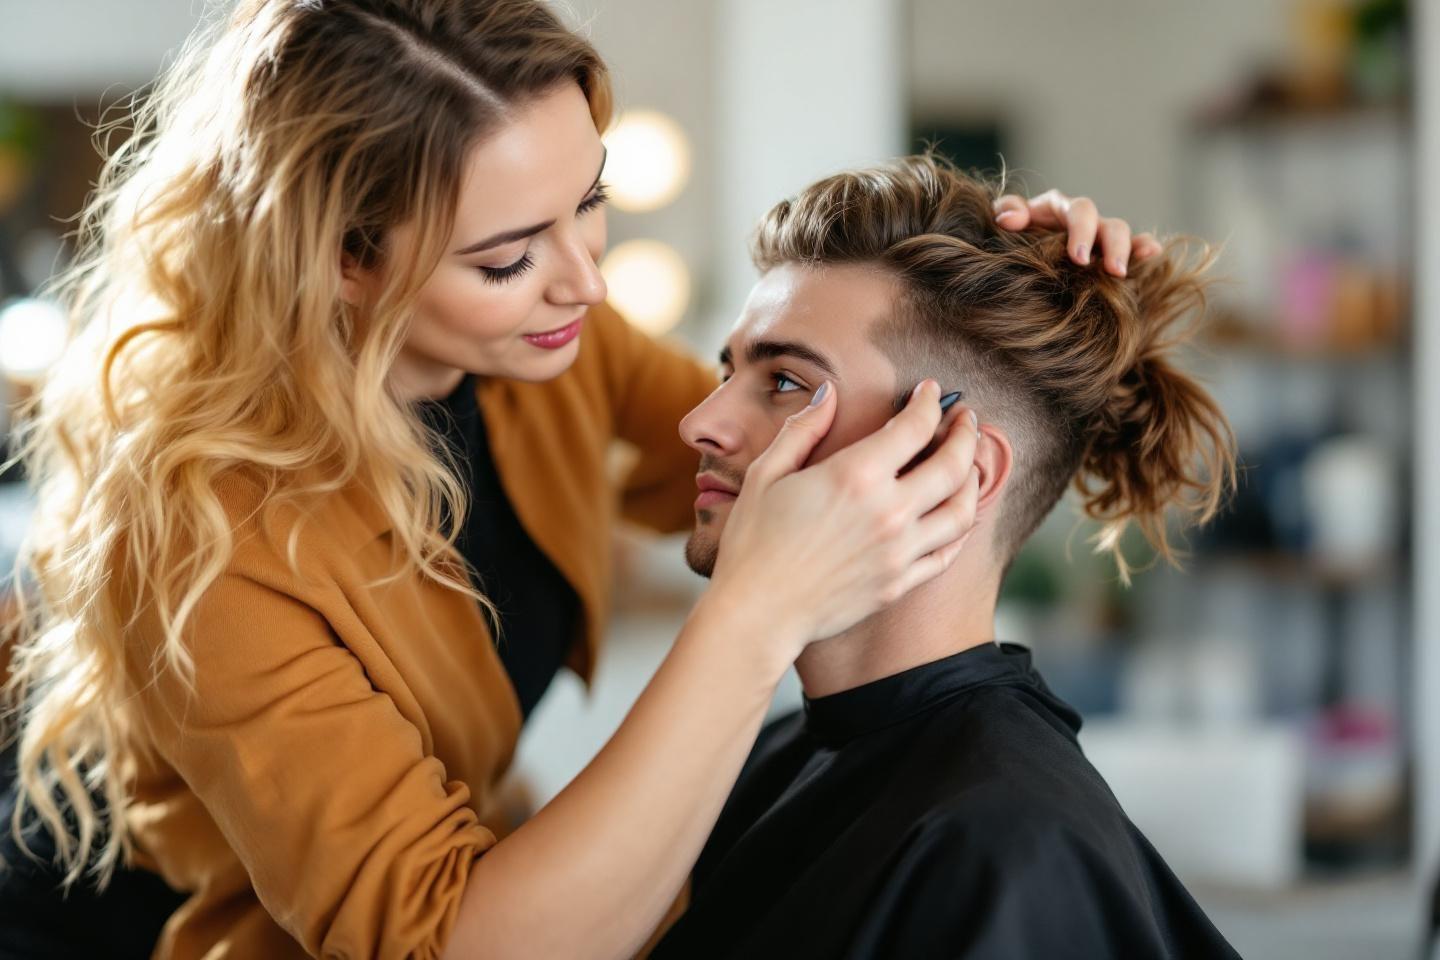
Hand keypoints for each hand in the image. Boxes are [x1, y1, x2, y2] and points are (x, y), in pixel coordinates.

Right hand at [707, 380, 979, 664]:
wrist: (757, 613)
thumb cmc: (752, 542)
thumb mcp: (766, 474)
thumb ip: (803, 429)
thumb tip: (829, 394)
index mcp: (856, 476)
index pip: (915, 426)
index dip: (930, 402)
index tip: (932, 391)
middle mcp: (888, 511)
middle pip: (953, 463)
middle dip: (966, 433)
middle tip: (967, 419)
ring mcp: (899, 551)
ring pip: (962, 509)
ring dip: (973, 478)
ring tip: (969, 463)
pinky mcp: (900, 583)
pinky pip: (947, 552)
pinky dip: (960, 528)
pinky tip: (954, 513)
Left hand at [993, 189, 1161, 277]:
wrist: (1015, 252)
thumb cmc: (1013, 234)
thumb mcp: (1008, 219)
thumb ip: (1007, 210)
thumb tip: (1008, 219)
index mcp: (1062, 208)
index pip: (1081, 211)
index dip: (1082, 232)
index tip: (1078, 258)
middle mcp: (1087, 222)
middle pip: (1110, 225)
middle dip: (1114, 246)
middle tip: (1112, 270)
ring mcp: (1100, 239)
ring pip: (1125, 237)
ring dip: (1131, 252)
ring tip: (1127, 273)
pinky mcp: (1108, 255)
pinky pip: (1134, 249)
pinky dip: (1145, 250)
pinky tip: (1154, 256)